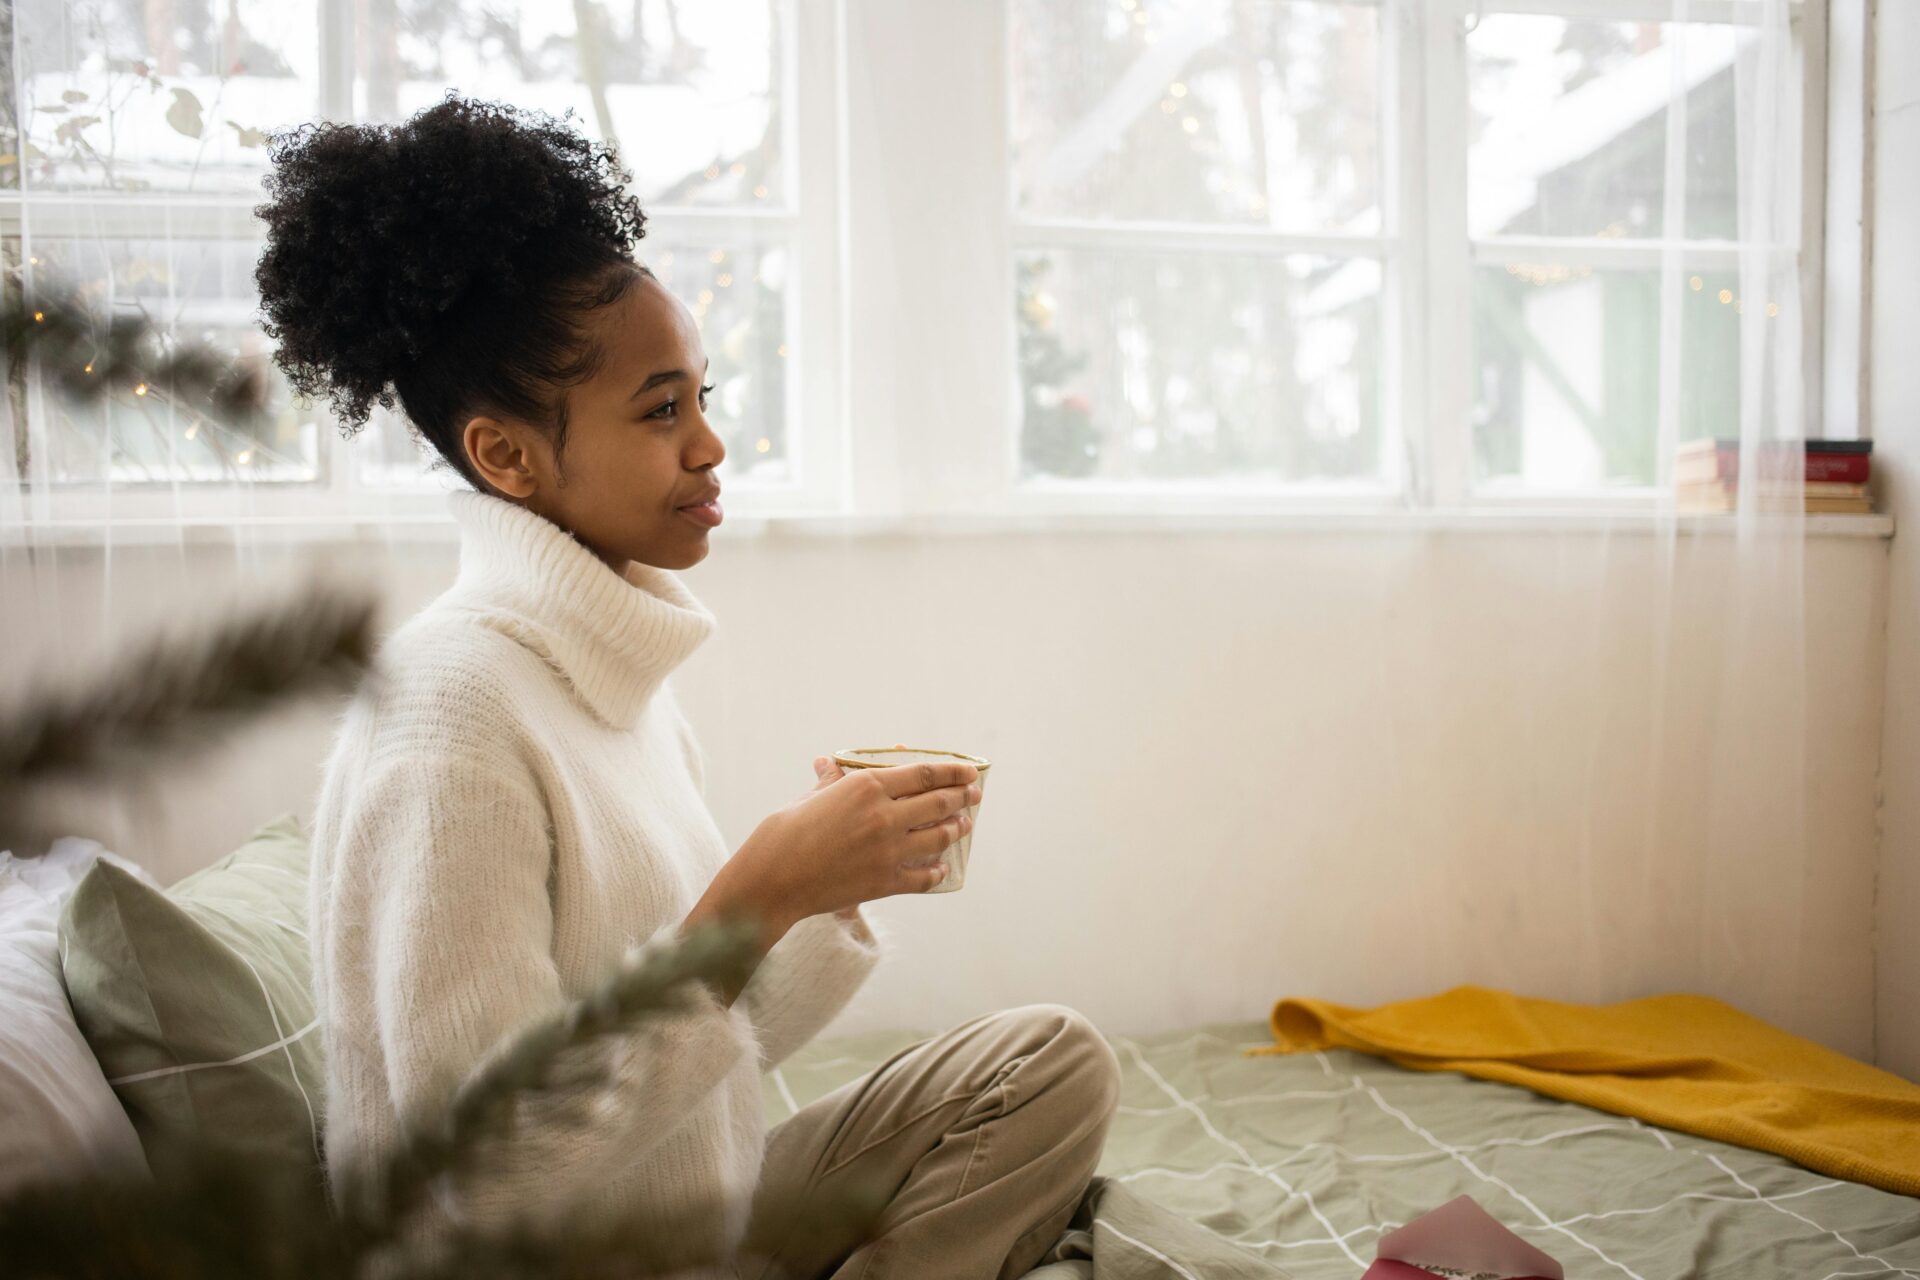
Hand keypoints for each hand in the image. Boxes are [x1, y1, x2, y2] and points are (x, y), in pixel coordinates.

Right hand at [732, 745, 980, 930]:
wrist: (772, 881)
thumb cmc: (783, 833)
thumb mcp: (808, 798)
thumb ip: (830, 781)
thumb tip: (829, 763)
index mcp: (867, 786)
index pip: (924, 773)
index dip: (953, 771)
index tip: (969, 771)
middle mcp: (885, 815)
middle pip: (938, 802)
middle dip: (962, 797)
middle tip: (974, 796)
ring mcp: (889, 851)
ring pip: (937, 837)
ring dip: (955, 829)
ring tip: (963, 825)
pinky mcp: (885, 882)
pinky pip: (923, 876)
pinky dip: (935, 871)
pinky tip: (941, 868)